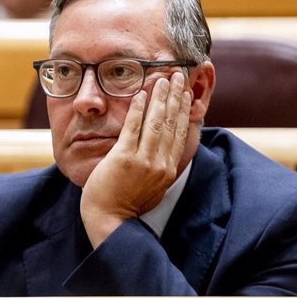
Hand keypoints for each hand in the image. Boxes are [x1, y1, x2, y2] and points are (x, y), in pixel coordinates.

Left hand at [80, 72, 191, 246]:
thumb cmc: (127, 205)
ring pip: (156, 122)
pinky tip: (141, 93)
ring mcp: (143, 160)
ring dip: (160, 98)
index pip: (179, 133)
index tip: (186, 93)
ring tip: (163, 79)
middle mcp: (160, 163)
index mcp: (168, 169)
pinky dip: (139, 109)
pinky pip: (133, 128)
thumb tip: (164, 152)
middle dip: (175, 97)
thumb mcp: (153, 187)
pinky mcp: (124, 158)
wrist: (110, 221)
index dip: (183, 110)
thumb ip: (159, 168)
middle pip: (171, 123)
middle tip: (178, 76)